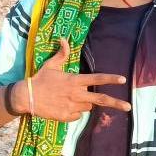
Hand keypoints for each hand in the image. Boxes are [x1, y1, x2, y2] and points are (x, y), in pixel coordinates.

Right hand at [13, 38, 131, 120]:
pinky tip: (63, 106)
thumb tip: (63, 39)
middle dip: (116, 103)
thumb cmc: (40, 79)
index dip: (111, 78)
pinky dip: (74, 112)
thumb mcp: (50, 65)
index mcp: (74, 80)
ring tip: (69, 98)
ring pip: (88, 106)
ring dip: (84, 103)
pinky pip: (77, 115)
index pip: (97, 78)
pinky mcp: (66, 117)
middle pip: (100, 99)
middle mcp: (76, 94)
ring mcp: (72, 106)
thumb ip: (61, 54)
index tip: (123, 79)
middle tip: (128, 106)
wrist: (27, 97)